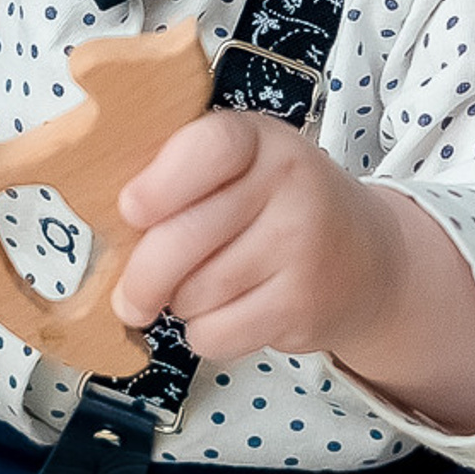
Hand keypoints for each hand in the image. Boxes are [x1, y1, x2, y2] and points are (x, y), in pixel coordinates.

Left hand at [108, 112, 474, 434]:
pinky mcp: (304, 305)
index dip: (159, 185)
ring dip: (183, 304)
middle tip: (131, 297)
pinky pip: (217, 333)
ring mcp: (302, 246)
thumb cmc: (275, 207)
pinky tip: (233, 314)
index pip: (207, 148)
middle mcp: (289, 184)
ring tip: (208, 289)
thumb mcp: (241, 167)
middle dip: (142, 277)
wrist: (369, 260)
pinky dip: (208, 335)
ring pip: (194, 293)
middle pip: (182, 239)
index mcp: (259, 138)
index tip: (131, 211)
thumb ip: (180, 177)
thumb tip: (104, 226)